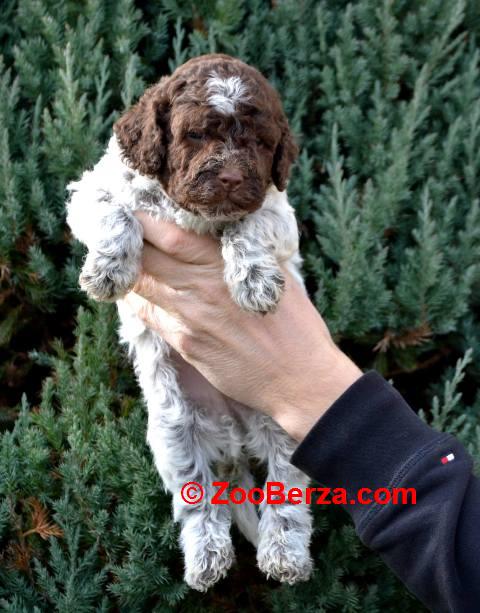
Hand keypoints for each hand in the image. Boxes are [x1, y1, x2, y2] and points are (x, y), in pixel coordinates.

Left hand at [125, 212, 361, 440]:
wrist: (298, 378)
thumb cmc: (296, 325)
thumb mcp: (277, 276)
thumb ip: (244, 256)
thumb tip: (221, 236)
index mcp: (224, 265)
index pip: (170, 236)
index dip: (144, 222)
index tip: (132, 210)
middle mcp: (200, 288)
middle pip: (148, 258)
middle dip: (127, 242)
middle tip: (114, 229)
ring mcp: (189, 319)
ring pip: (141, 287)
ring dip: (126, 270)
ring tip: (118, 257)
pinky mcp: (185, 344)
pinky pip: (149, 316)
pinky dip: (135, 300)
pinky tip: (130, 290)